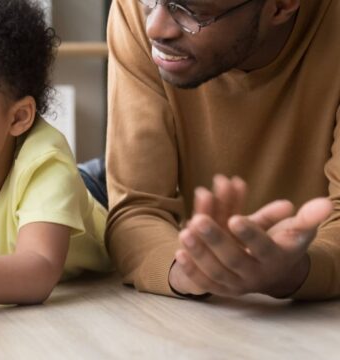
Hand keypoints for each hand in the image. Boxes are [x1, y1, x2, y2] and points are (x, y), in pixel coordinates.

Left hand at [171, 176, 332, 297]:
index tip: (235, 218)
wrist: (275, 272)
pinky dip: (192, 269)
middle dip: (215, 240)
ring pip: (216, 271)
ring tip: (185, 232)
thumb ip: (307, 217)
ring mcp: (237, 284)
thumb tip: (324, 203)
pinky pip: (205, 282)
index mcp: (275, 259)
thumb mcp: (298, 230)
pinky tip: (179, 252)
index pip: (262, 247)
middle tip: (198, 221)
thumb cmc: (284, 244)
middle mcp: (256, 275)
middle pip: (233, 259)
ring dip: (199, 253)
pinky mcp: (222, 289)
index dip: (250, 234)